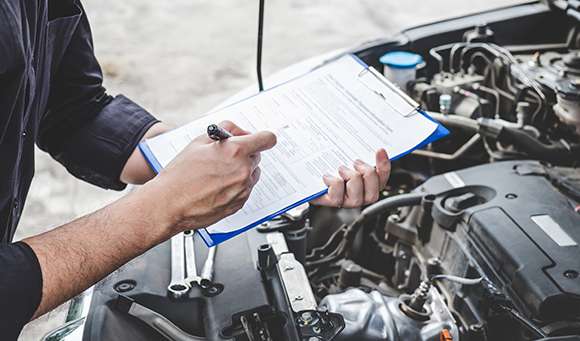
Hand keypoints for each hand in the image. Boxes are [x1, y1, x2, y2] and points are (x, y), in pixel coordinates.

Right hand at [149, 121, 276, 231]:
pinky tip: (216, 187)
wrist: (168, 204)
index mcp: (235, 151)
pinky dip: (235, 186)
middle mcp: (243, 170)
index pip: (267, 139)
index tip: (259, 139)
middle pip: (257, 156)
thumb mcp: (199, 141)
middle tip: (226, 156)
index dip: (262, 138)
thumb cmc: (179, 175)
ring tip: (218, 174)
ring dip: (241, 170)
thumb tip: (238, 131)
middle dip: (244, 153)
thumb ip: (225, 131)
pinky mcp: (240, 203)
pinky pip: (245, 189)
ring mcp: (243, 189)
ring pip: (252, 173)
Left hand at [309, 149, 390, 207]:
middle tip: (356, 162)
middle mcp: (356, 195)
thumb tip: (373, 144)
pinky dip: (333, 184)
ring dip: (351, 180)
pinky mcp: (329, 201)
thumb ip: (357, 151)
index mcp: (365, 185)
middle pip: (373, 194)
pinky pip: (336, 198)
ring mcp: (343, 201)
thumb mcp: (344, 155)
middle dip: (367, 175)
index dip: (384, 166)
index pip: (382, 180)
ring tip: (342, 168)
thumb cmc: (327, 164)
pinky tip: (328, 176)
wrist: (306, 174)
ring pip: (356, 199)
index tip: (380, 150)